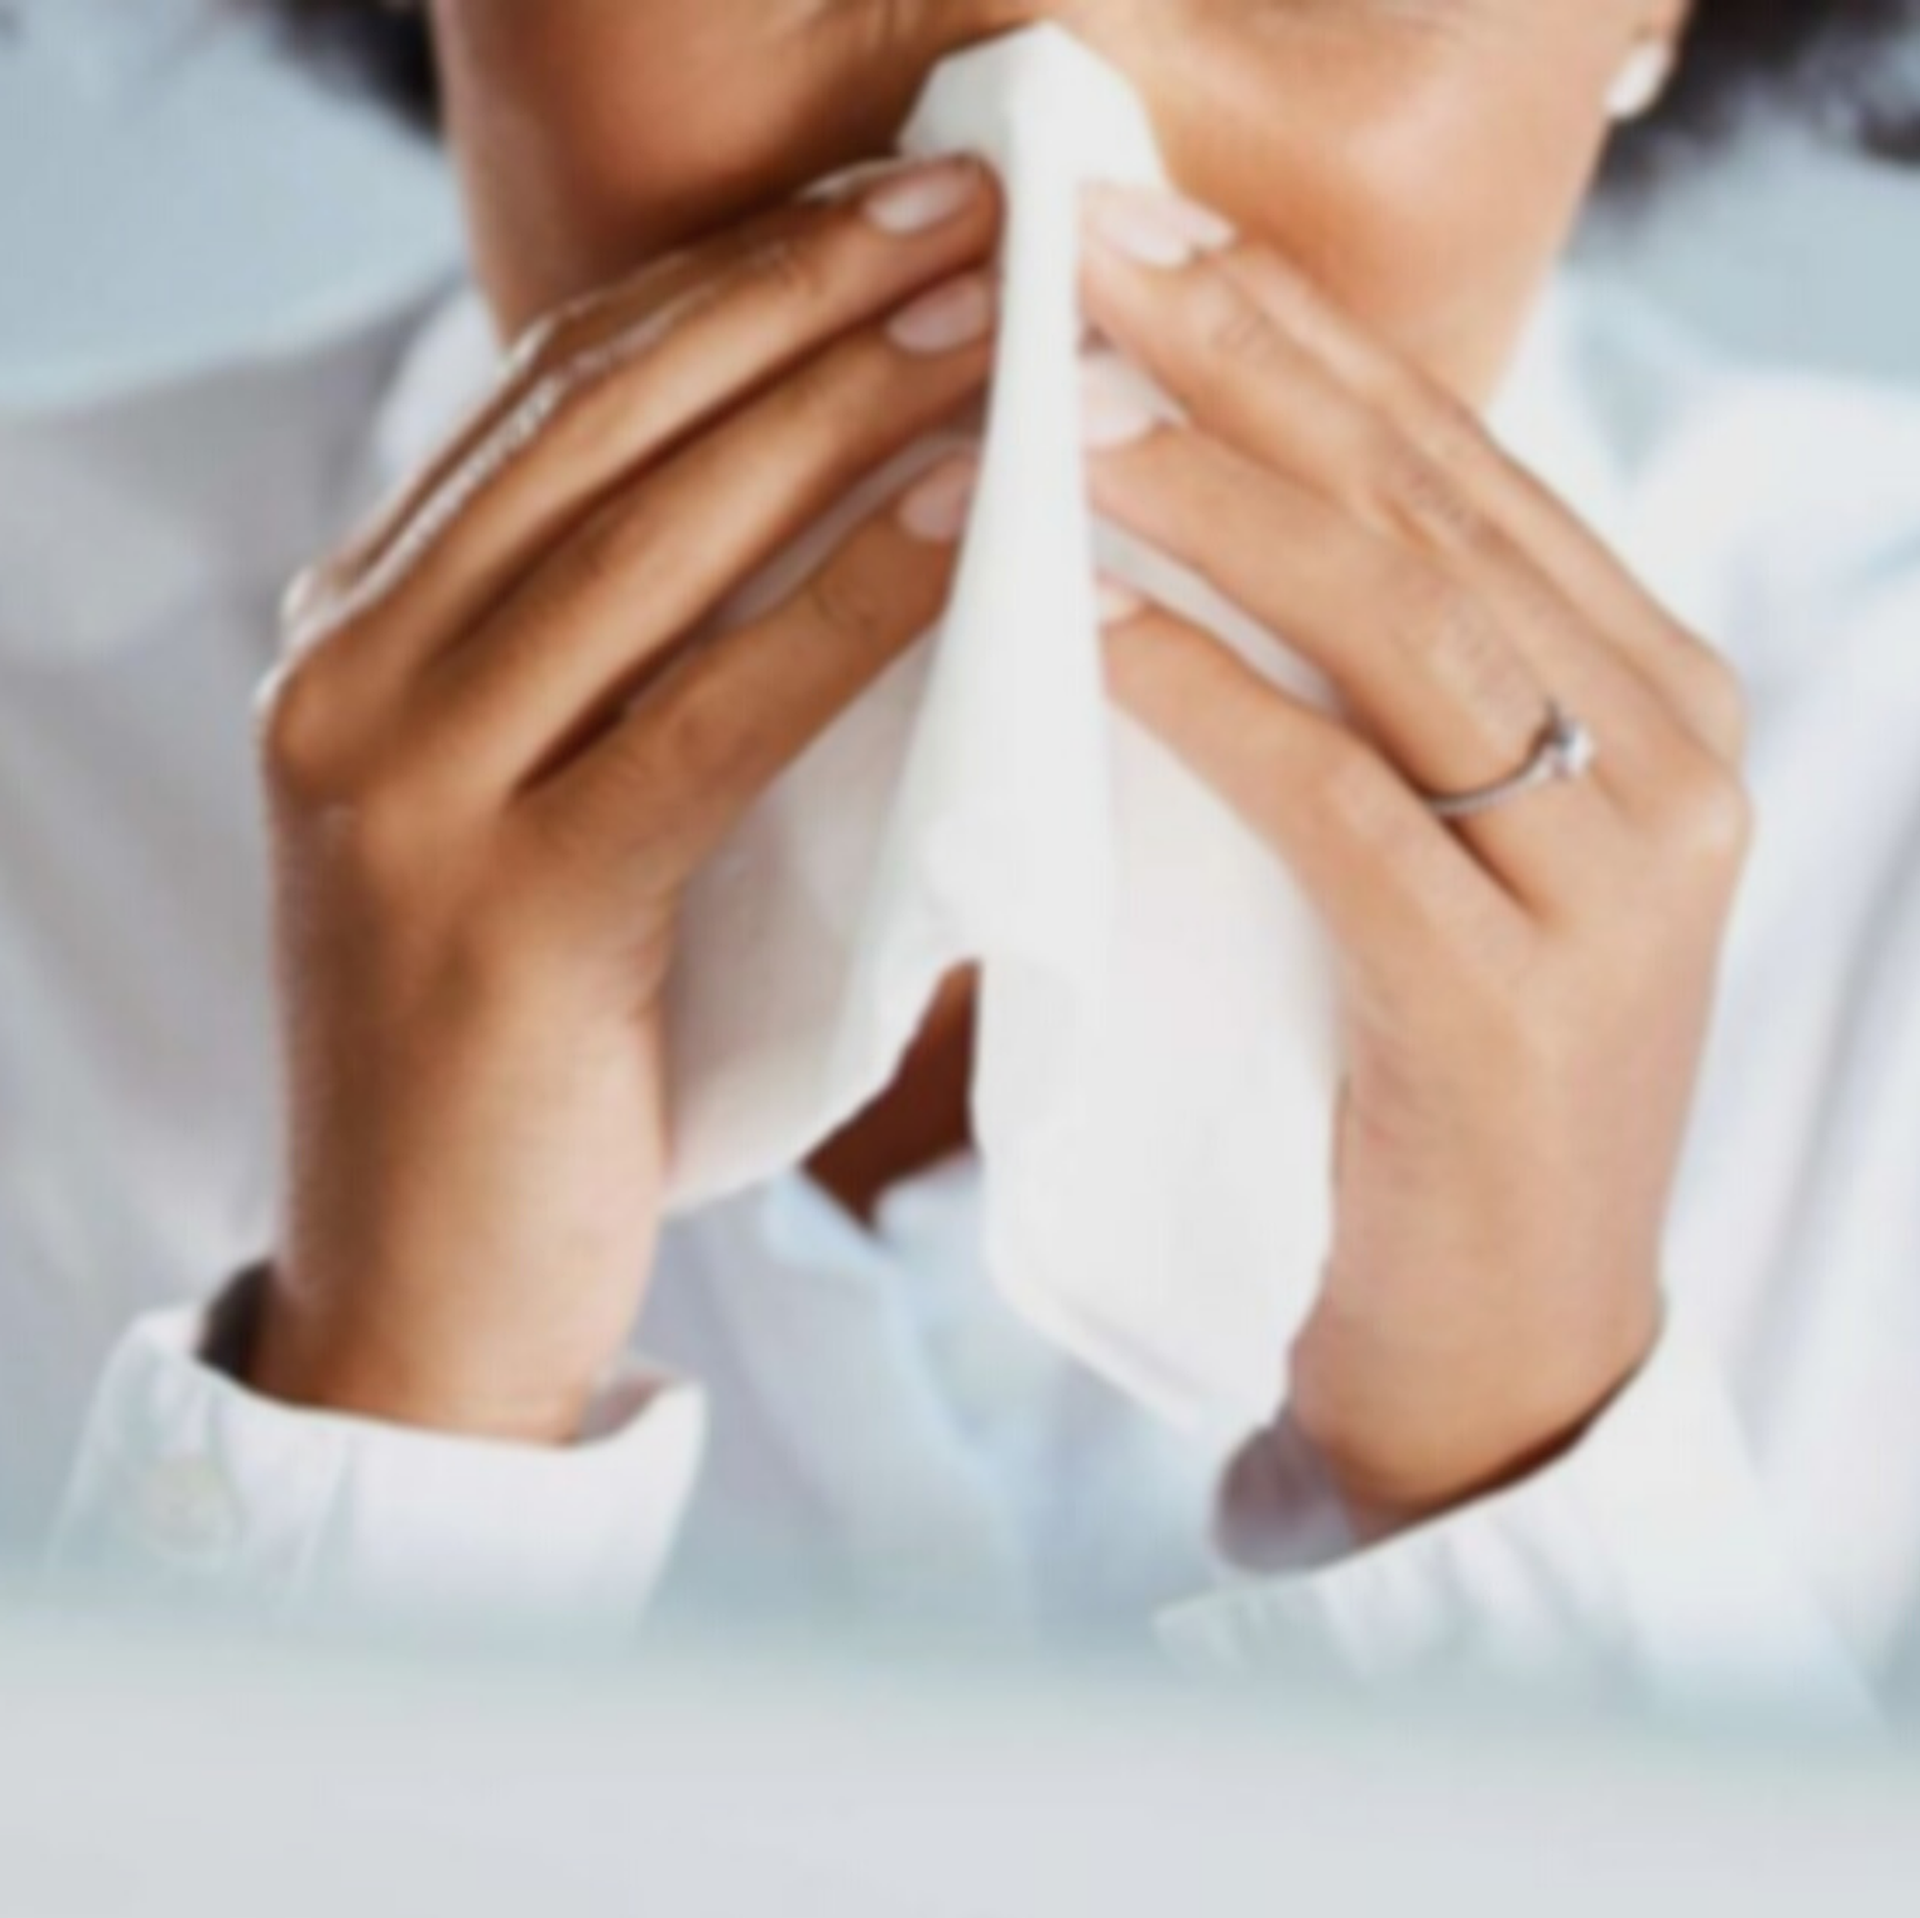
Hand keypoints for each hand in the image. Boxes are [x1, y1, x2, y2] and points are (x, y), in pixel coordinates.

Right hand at [250, 156, 1001, 1441]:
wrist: (427, 1298)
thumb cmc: (530, 1062)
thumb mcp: (549, 815)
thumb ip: (622, 665)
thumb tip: (822, 513)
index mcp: (359, 631)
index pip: (556, 393)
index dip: (732, 281)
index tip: (892, 208)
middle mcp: (350, 672)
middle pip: (603, 425)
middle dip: (803, 298)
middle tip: (978, 209)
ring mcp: (405, 786)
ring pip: (652, 542)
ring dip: (843, 411)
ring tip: (1000, 320)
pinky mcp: (503, 910)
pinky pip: (707, 717)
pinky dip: (849, 610)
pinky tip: (970, 527)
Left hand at [1076, 183, 1751, 1536]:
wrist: (1502, 1344)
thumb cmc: (1435, 1083)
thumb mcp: (1441, 848)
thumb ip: (1383, 691)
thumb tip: (1205, 516)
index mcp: (1659, 694)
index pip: (1465, 468)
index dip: (1301, 341)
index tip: (1151, 242)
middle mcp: (1674, 754)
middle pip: (1434, 511)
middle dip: (1249, 367)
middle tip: (1084, 257)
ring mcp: (1618, 879)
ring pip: (1402, 628)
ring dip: (1214, 507)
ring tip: (1054, 420)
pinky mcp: (1518, 1001)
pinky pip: (1345, 805)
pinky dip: (1212, 705)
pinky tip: (1089, 631)